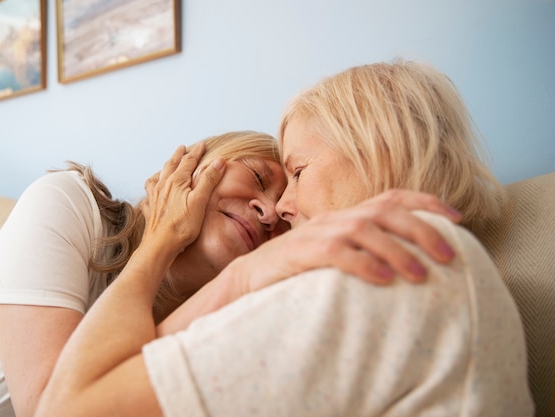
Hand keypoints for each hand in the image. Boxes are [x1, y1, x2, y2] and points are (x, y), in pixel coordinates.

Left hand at [139, 143, 225, 254]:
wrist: (160, 245)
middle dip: (178, 155)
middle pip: (171, 165)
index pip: (188, 162)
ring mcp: (155, 196)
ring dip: (165, 167)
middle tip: (182, 148)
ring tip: (167, 164)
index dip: (196, 153)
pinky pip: (149, 191)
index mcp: (177, 181)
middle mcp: (163, 185)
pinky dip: (152, 185)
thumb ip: (208, 179)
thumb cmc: (182, 226)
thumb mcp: (200, 201)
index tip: (201, 145)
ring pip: (159, 176)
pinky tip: (152, 189)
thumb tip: (218, 161)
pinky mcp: (150, 208)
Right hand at [232, 189, 461, 292]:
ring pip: (365, 230)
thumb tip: (409, 264)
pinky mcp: (301, 252)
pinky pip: (336, 252)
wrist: (252, 277)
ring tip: (422, 275)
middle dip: (423, 230)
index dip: (427, 203)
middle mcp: (337, 217)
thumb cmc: (301, 269)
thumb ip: (366, 251)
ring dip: (398, 251)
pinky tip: (383, 280)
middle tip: (450, 256)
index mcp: (348, 215)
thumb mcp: (337, 254)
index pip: (393, 197)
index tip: (457, 219)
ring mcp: (318, 232)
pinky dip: (363, 263)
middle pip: (386, 211)